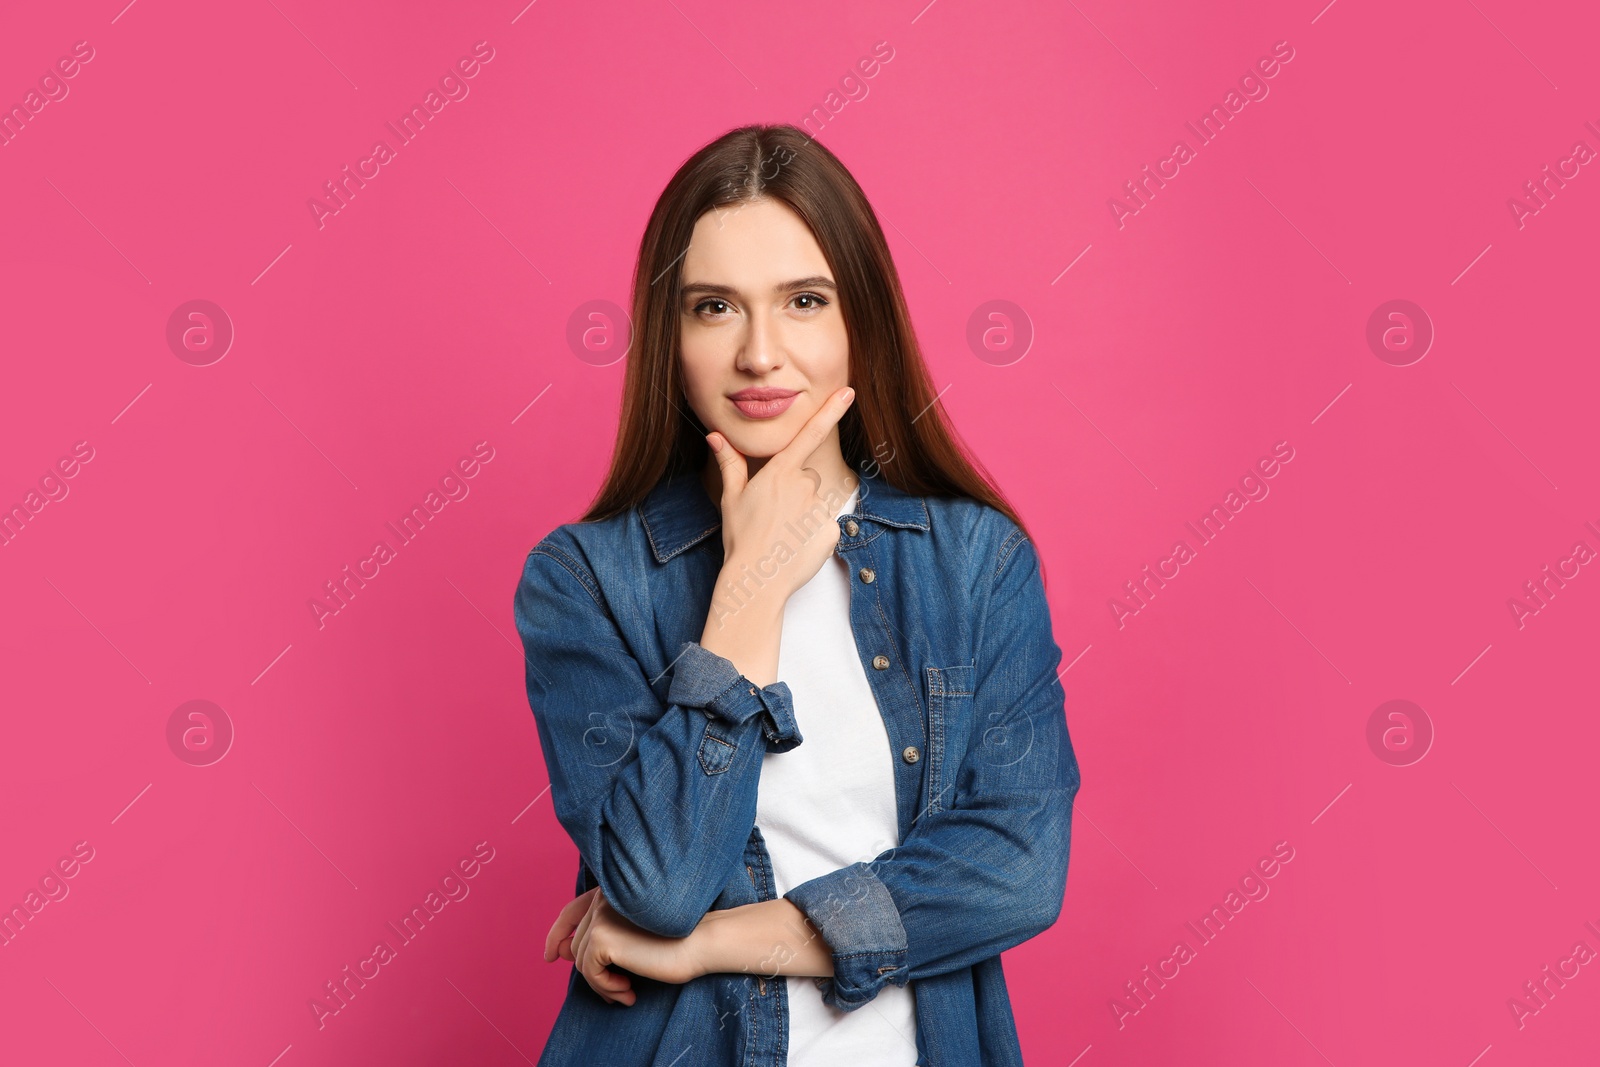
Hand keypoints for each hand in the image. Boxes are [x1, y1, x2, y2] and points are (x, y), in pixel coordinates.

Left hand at [544, 888, 704, 1005]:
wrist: (700, 942)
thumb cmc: (675, 940)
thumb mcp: (630, 936)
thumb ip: (598, 937)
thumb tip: (557, 952)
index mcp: (611, 891)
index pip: (571, 911)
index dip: (557, 933)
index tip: (551, 955)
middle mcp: (603, 898)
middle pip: (577, 944)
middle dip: (593, 972)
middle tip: (618, 990)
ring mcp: (601, 916)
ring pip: (581, 961)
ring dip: (602, 983)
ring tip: (627, 991)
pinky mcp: (602, 937)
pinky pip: (589, 973)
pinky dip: (606, 988)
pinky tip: (629, 991)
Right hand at [708, 385, 855, 603]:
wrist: (756, 578)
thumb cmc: (740, 536)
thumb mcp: (731, 496)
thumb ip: (730, 462)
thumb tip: (715, 436)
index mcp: (781, 472)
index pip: (810, 433)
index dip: (831, 410)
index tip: (848, 392)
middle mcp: (805, 485)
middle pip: (807, 478)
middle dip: (795, 491)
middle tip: (774, 515)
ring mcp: (820, 509)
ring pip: (816, 502)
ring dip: (803, 513)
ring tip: (783, 533)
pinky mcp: (831, 531)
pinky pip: (824, 526)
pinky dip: (812, 534)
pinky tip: (795, 546)